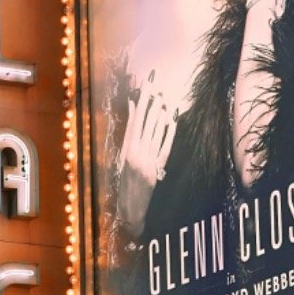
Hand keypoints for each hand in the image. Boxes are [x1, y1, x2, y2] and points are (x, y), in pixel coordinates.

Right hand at [115, 69, 178, 235]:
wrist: (128, 210)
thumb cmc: (123, 183)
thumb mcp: (120, 156)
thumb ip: (128, 132)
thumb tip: (132, 107)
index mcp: (125, 149)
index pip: (135, 120)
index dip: (140, 102)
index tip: (144, 86)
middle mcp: (136, 153)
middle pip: (145, 123)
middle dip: (150, 102)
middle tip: (155, 84)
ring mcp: (148, 161)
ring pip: (156, 132)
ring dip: (160, 114)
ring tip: (164, 97)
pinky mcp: (157, 169)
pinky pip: (165, 147)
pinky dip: (169, 133)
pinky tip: (172, 119)